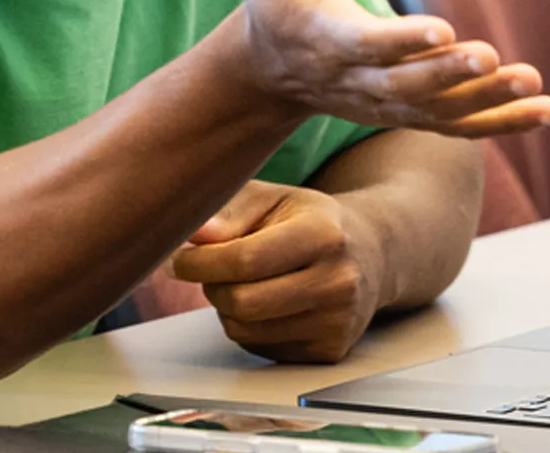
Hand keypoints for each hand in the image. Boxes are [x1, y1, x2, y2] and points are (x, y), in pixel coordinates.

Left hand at [170, 180, 377, 362]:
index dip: (199, 262)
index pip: (244, 259)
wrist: (369, 253)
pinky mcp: (331, 350)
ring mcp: (338, 322)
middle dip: (211, 286)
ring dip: (225, 307)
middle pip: (243, 302)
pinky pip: (260, 347)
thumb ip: (227, 212)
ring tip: (240, 282)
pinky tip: (263, 302)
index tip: (180, 258)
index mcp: (323, 235)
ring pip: (245, 330)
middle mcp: (338, 282)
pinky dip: (246, 327)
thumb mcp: (269, 199)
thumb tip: (192, 234)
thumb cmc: (305, 220)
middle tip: (208, 270)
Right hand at [234, 0, 549, 137]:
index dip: (401, 39)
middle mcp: (354, 79)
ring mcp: (382, 102)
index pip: (363, 44)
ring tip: (536, 86)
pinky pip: (456, 125)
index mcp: (323, 38)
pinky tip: (549, 111)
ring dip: (487, 101)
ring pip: (437, 109)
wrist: (270, 67)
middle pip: (405, 83)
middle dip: (449, 73)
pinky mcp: (405, 112)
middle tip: (492, 58)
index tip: (442, 29)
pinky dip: (502, 122)